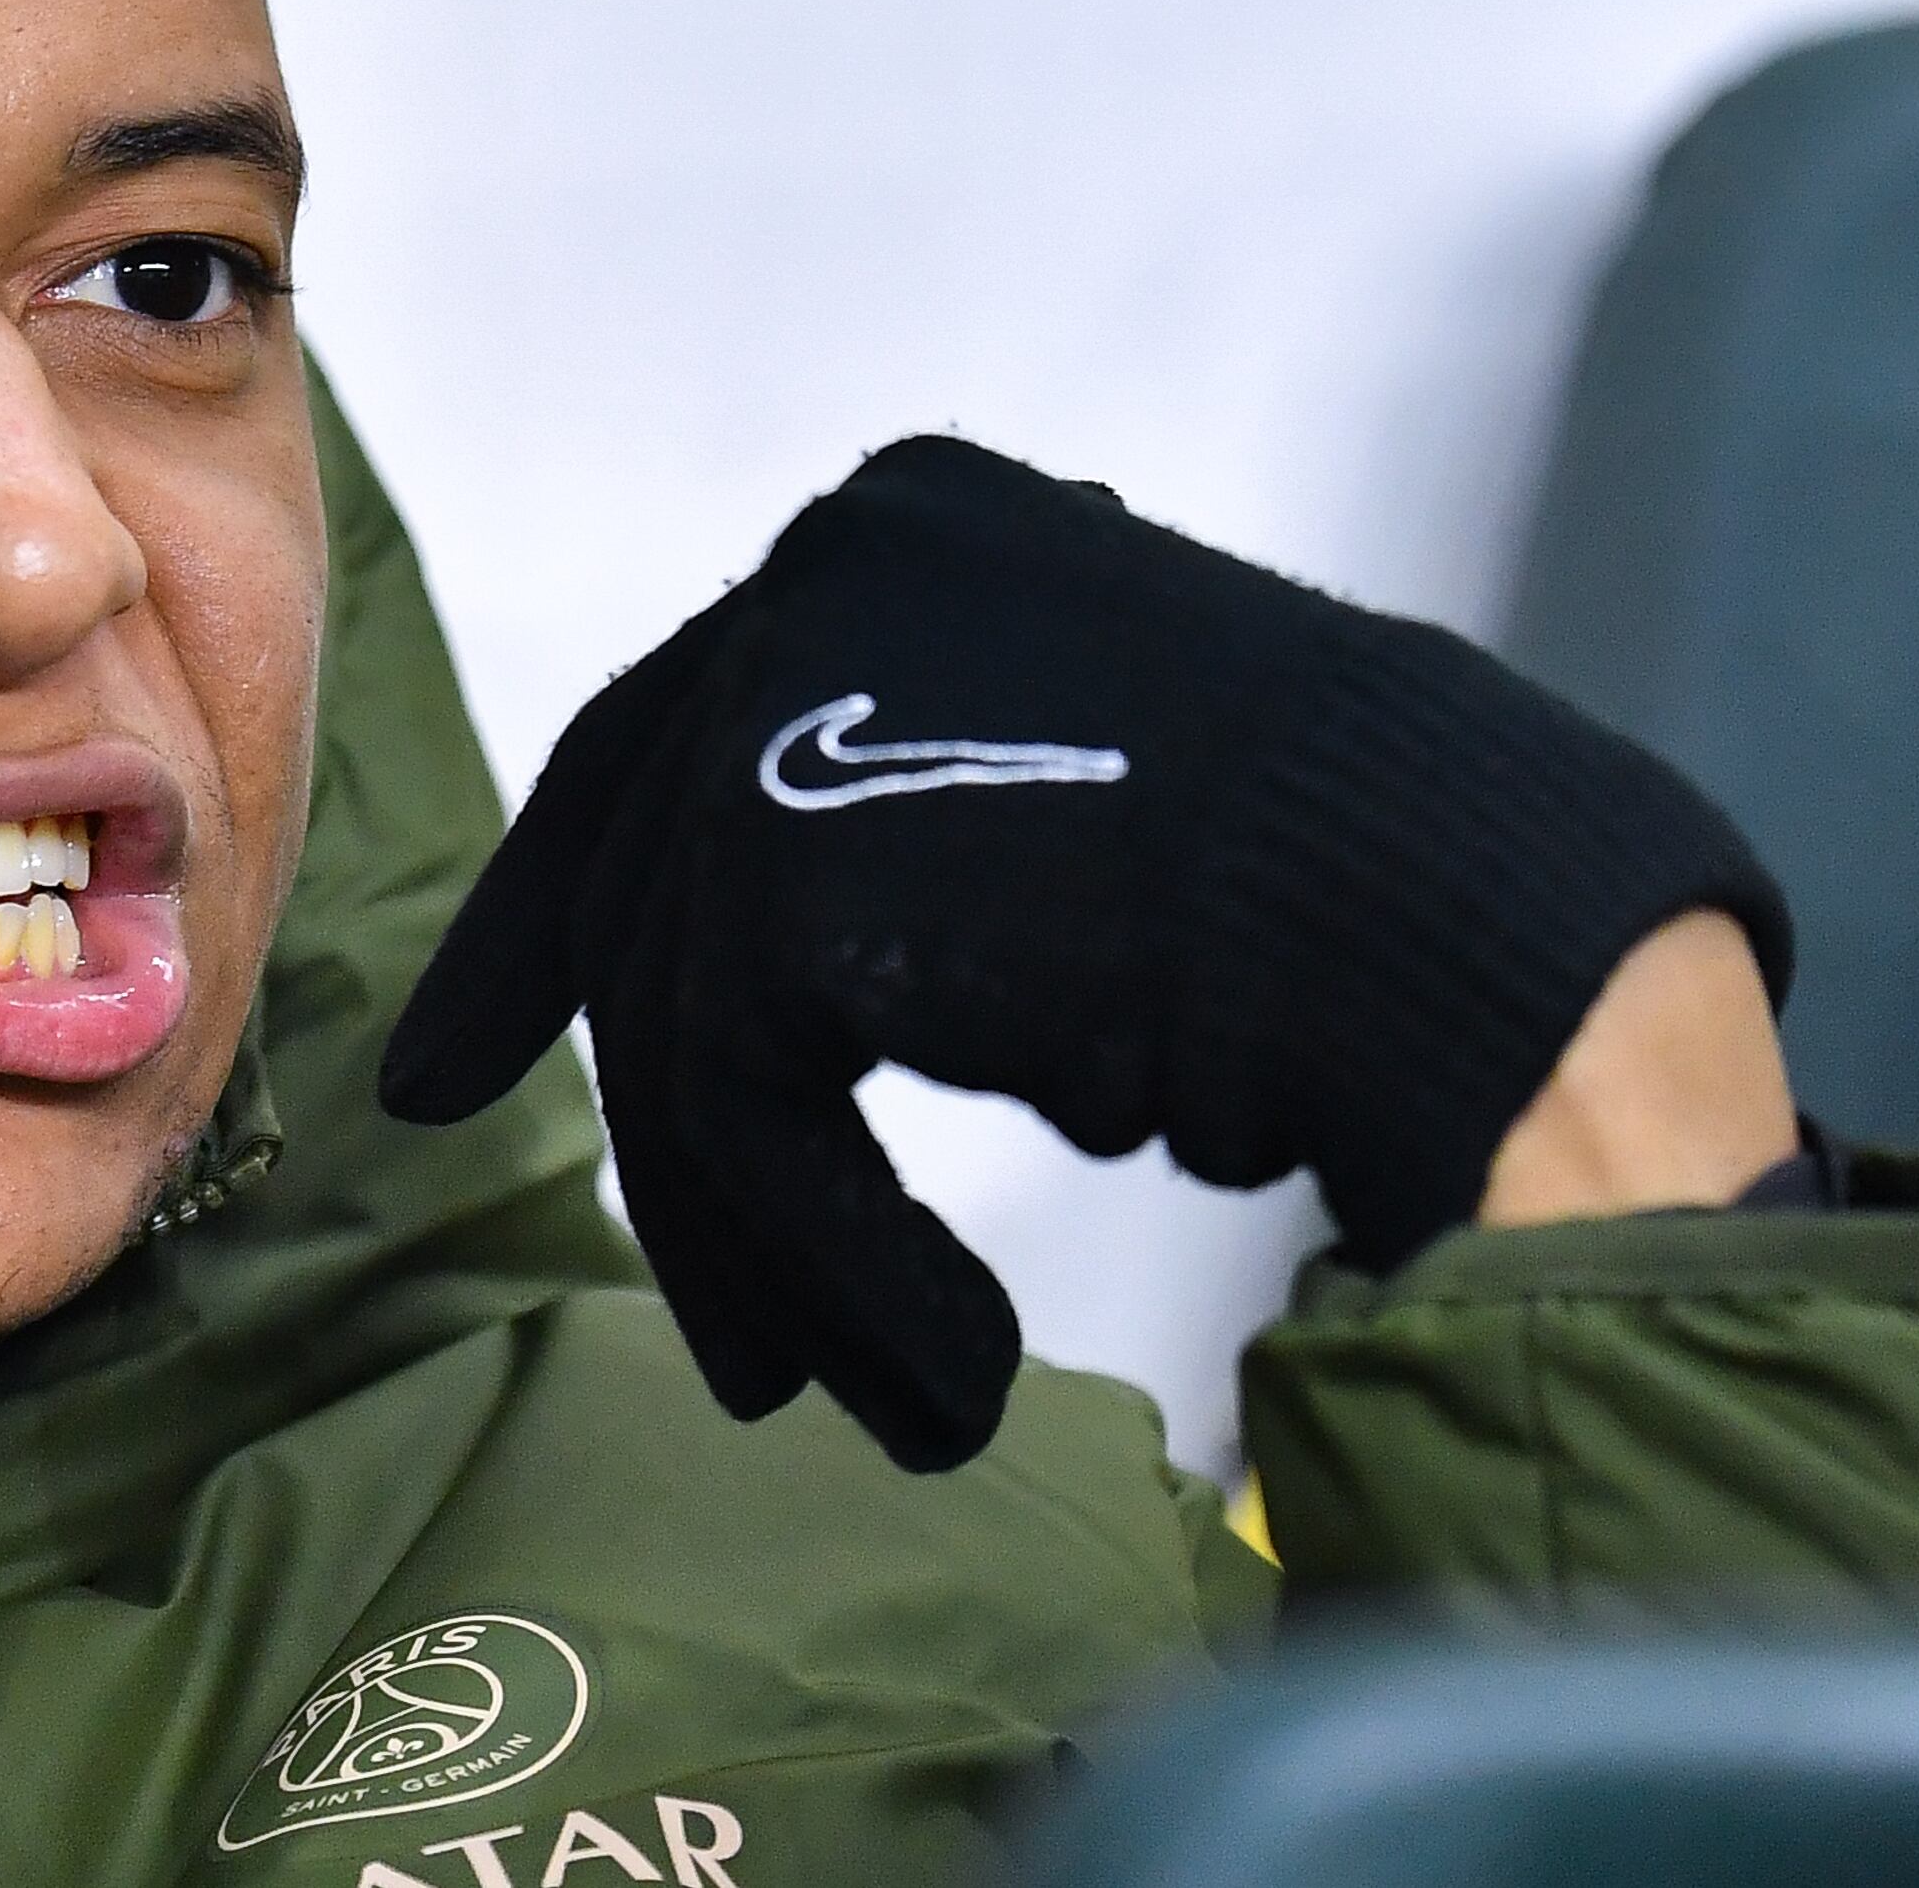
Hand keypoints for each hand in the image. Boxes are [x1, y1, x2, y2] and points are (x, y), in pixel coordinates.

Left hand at [380, 436, 1792, 1473]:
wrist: (1461, 926)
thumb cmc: (1341, 883)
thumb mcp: (1080, 764)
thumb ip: (907, 789)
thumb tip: (754, 936)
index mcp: (896, 528)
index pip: (663, 734)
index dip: (555, 918)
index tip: (456, 1060)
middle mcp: (819, 573)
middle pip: (639, 871)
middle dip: (598, 1076)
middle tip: (550, 1206)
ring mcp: (789, 706)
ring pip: (689, 1018)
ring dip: (769, 1238)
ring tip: (834, 1389)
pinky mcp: (784, 870)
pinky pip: (744, 1111)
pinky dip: (834, 1267)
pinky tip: (942, 1376)